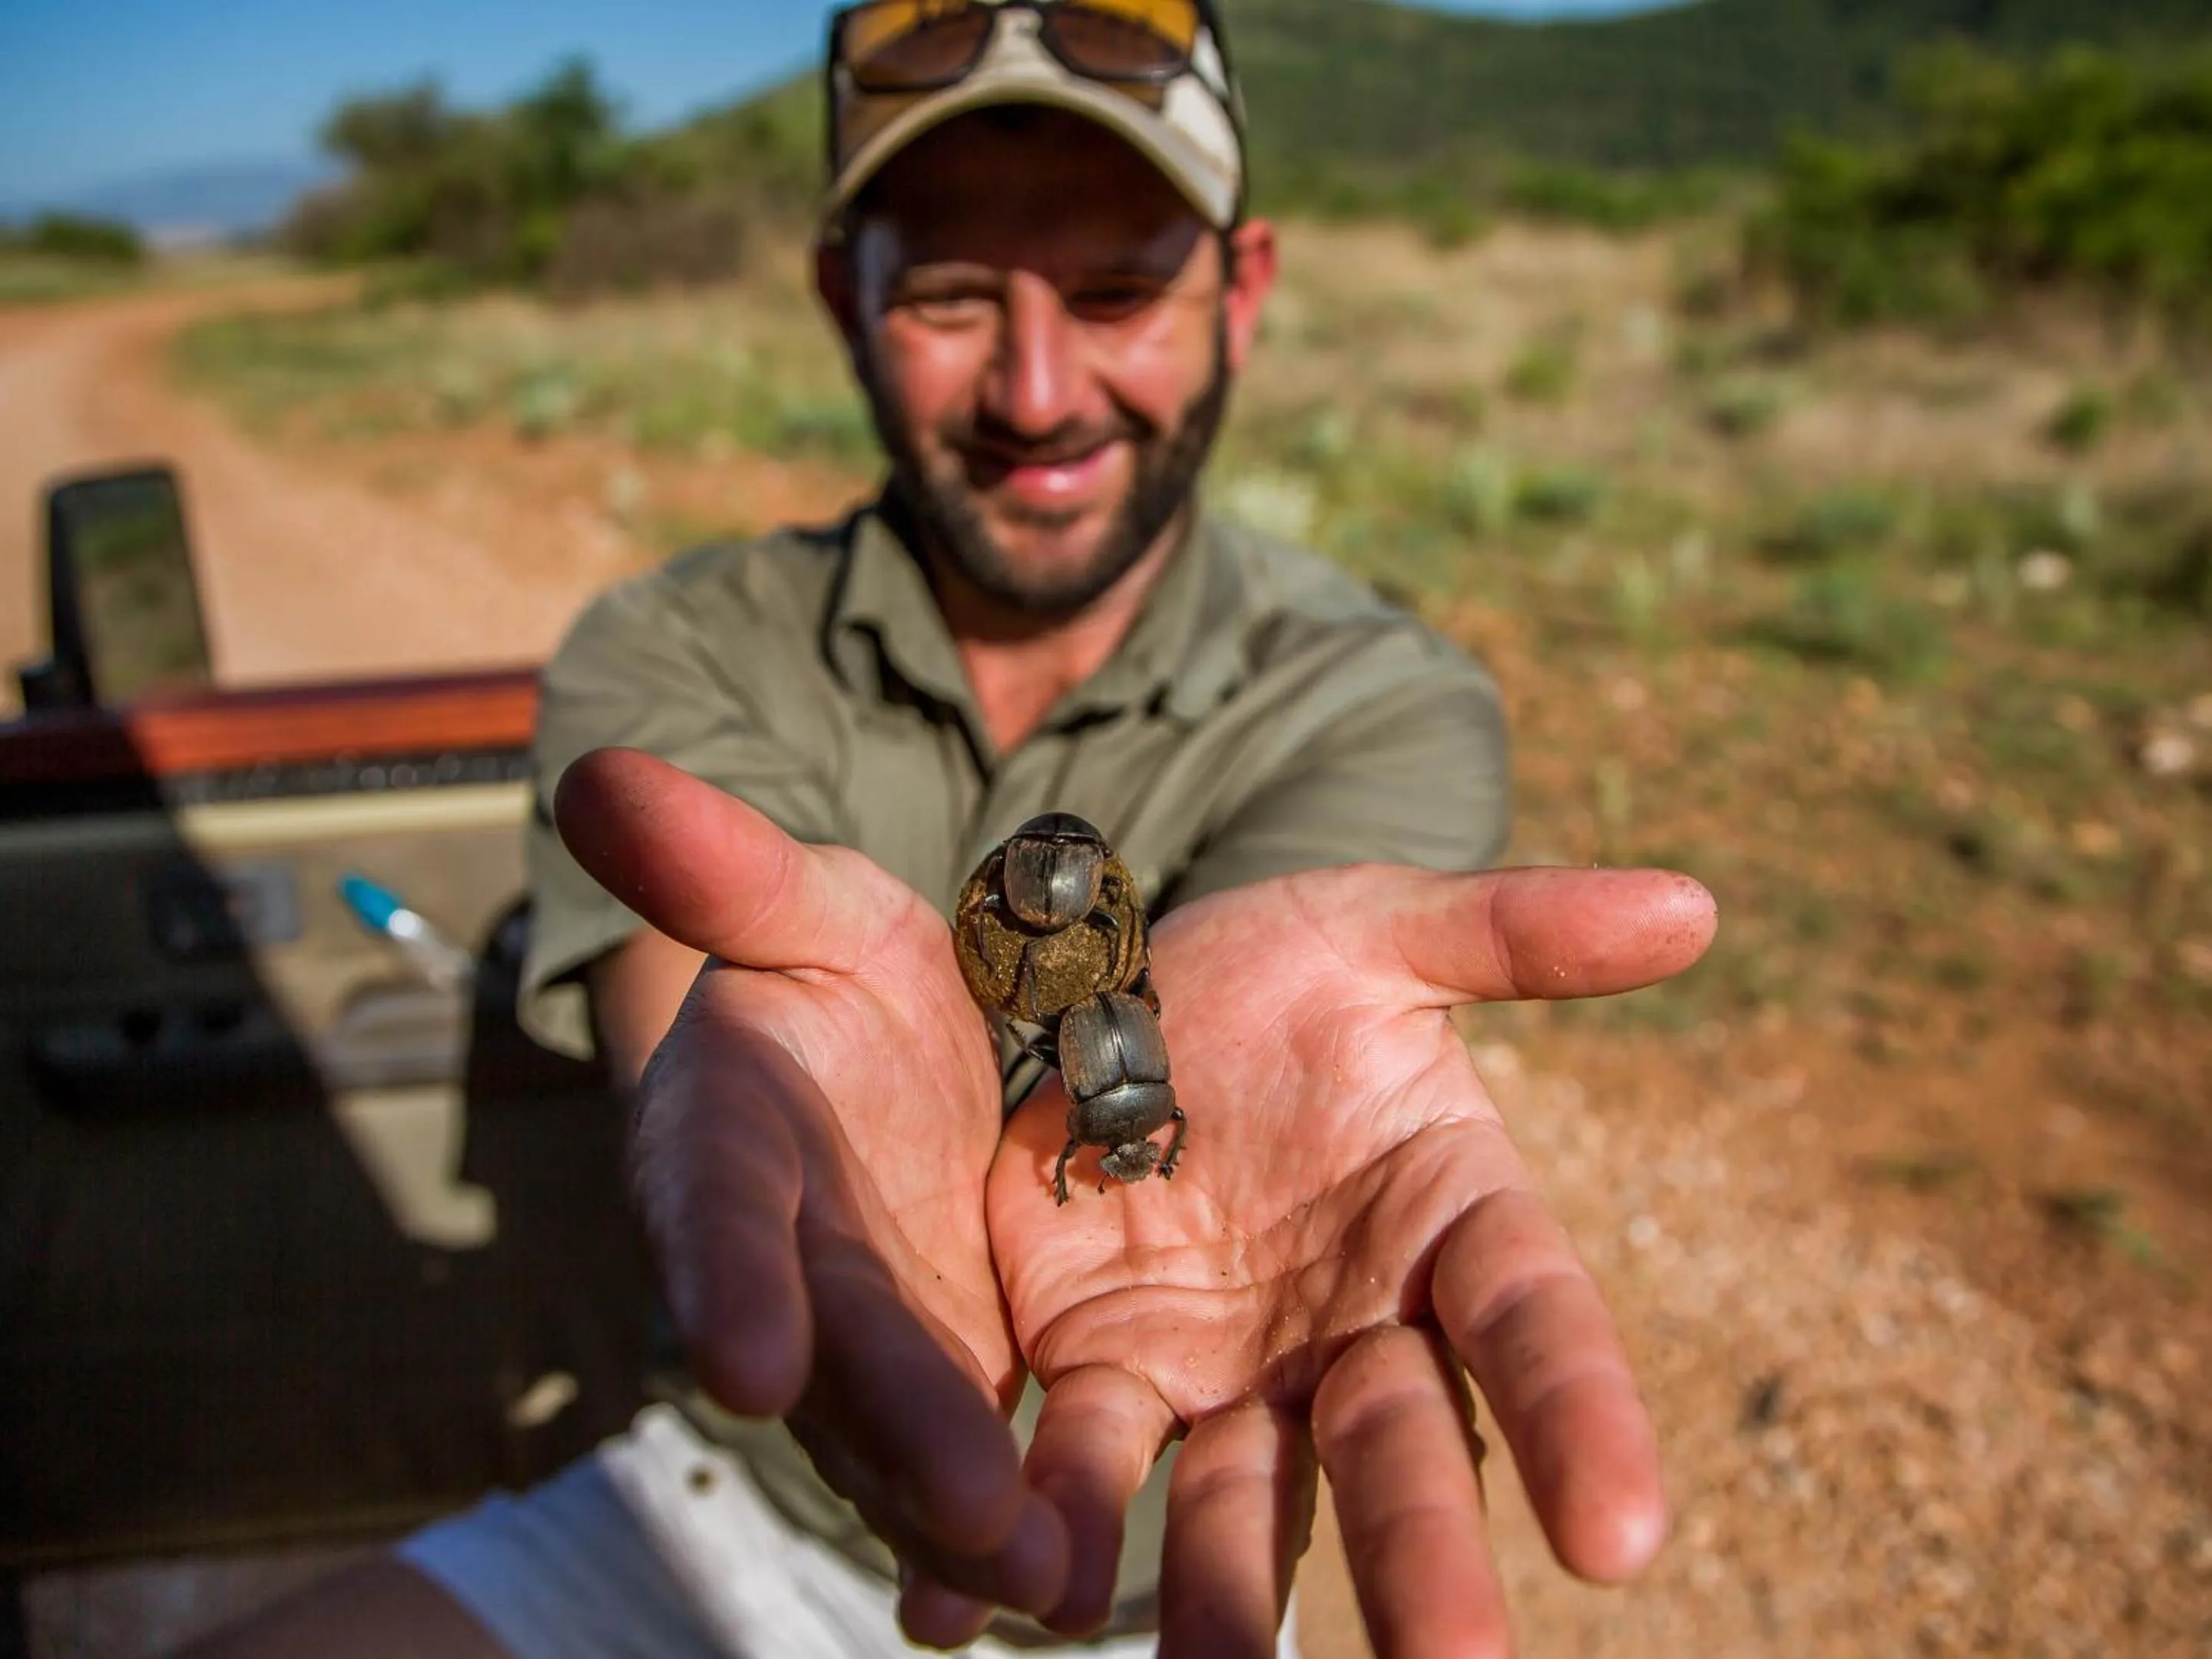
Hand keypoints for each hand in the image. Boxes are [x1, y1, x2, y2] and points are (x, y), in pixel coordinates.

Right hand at [553, 749, 1068, 1632]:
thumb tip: (593, 767)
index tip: (744, 1358)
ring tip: (1050, 1584)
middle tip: (971, 1513)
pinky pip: (983, 1449)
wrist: (899, 1053)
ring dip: (969, 1510)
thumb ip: (716, 864)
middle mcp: (791, 1269)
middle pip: (832, 1361)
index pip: (718, 1220)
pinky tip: (1074, 1584)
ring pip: (908, 1436)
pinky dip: (1015, 1521)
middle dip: (892, 1435)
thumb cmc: (834, 978)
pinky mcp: (961, 1367)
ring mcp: (877, 1334)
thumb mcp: (802, 906)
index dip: (725, 1282)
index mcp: (731, 1149)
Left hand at [976, 862, 1716, 1655]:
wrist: (1110, 993)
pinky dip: (1049, 1531)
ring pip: (1248, 1498)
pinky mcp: (1110, 1375)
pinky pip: (1085, 1464)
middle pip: (1405, 1451)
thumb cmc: (1270, 971)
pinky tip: (993, 1603)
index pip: (1536, 1324)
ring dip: (1230, 1598)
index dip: (1583, 1420)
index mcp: (1451, 1218)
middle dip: (1427, 1562)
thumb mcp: (1381, 930)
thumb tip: (1691, 903)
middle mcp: (1360, 1327)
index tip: (1624, 1539)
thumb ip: (1518, 931)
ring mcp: (1236, 1370)